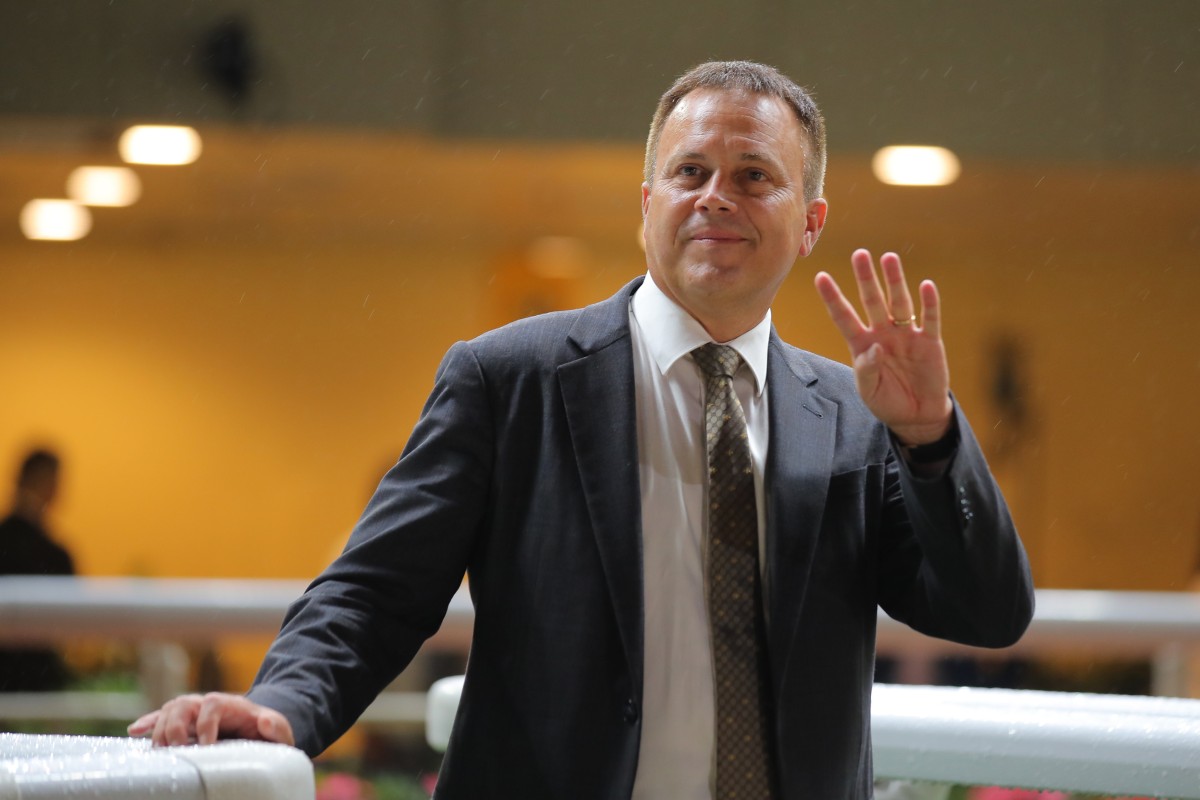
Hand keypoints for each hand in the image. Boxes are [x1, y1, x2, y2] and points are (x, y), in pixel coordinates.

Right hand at [127, 692, 294, 747]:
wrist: (257, 729)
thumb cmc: (265, 732)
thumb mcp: (278, 730)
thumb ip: (276, 726)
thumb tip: (265, 720)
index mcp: (230, 704)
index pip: (213, 704)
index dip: (206, 723)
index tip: (207, 745)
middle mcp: (207, 704)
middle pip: (184, 704)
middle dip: (176, 725)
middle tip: (177, 749)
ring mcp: (193, 712)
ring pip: (169, 711)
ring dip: (160, 728)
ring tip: (160, 750)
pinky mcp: (182, 723)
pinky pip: (161, 718)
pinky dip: (148, 722)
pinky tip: (135, 731)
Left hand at [814, 249, 952, 444]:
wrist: (916, 416)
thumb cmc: (887, 401)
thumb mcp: (869, 391)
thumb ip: (867, 370)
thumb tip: (874, 347)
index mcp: (862, 344)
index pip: (843, 316)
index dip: (832, 297)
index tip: (820, 277)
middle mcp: (883, 334)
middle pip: (872, 300)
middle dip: (866, 278)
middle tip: (860, 253)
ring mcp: (906, 335)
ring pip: (899, 303)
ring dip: (895, 281)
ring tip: (889, 257)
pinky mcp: (929, 342)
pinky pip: (929, 319)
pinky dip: (929, 303)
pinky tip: (926, 285)